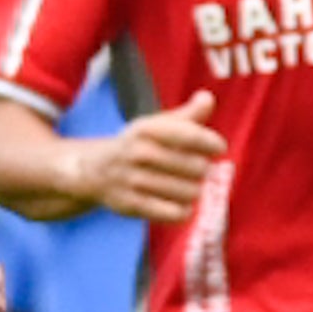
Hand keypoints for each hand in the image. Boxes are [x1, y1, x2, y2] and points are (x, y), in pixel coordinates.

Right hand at [78, 92, 225, 223]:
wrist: (95, 170)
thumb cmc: (138, 145)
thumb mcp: (158, 125)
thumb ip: (188, 115)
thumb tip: (208, 98)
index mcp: (147, 129)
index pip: (190, 135)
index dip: (212, 143)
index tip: (218, 148)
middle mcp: (138, 153)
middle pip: (197, 167)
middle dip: (204, 170)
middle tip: (198, 171)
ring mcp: (133, 180)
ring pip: (189, 192)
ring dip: (195, 192)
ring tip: (190, 187)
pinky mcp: (131, 205)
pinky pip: (174, 213)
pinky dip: (184, 211)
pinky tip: (182, 204)